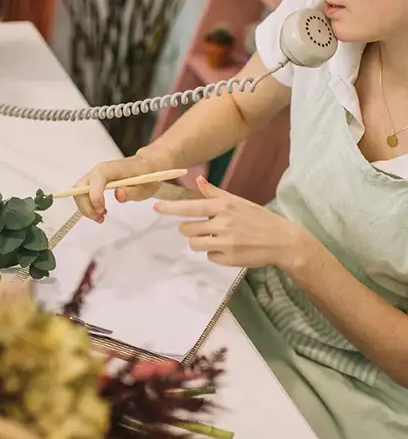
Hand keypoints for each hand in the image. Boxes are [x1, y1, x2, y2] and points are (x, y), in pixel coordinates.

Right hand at [73, 154, 161, 222]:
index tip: (101, 210)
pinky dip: (88, 206)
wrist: (145, 167)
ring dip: (86, 208)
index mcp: (112, 168)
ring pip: (79, 192)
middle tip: (100, 218)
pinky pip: (83, 194)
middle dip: (86, 206)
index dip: (95, 195)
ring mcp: (94, 176)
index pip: (97, 179)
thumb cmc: (146, 176)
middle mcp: (99, 170)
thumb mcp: (146, 187)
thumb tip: (118, 195)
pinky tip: (101, 212)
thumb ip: (132, 192)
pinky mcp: (93, 182)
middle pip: (81, 187)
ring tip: (101, 217)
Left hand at [153, 176, 306, 269]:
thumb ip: (215, 193)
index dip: (170, 208)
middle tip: (203, 228)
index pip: (189, 207)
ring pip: (195, 243)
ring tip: (216, 238)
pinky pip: (209, 256)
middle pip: (186, 229)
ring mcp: (225, 242)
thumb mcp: (238, 201)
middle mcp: (222, 223)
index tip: (156, 208)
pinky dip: (215, 254)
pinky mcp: (228, 258)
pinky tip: (229, 248)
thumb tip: (198, 180)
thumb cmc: (258, 218)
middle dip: (190, 229)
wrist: (282, 240)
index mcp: (223, 206)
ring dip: (200, 241)